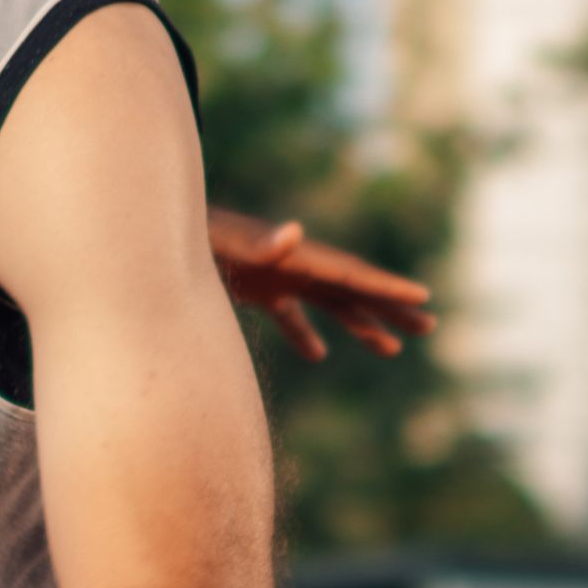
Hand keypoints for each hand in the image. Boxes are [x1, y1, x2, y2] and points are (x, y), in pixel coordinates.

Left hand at [206, 207, 434, 357]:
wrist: (158, 236)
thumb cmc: (196, 238)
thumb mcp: (228, 242)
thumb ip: (261, 242)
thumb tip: (294, 232)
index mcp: (296, 257)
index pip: (351, 274)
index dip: (387, 287)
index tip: (423, 297)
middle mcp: (294, 265)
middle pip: (353, 289)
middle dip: (390, 307)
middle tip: (429, 325)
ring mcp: (277, 277)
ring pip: (330, 304)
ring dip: (360, 324)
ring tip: (392, 349)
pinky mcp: (256, 288)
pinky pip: (290, 315)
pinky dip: (304, 334)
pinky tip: (317, 355)